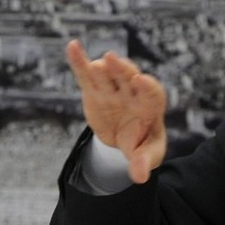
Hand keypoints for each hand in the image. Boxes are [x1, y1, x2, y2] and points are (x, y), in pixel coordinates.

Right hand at [65, 39, 167, 183]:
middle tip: (113, 60)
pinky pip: (86, 74)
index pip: (152, 92)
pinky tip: (72, 46)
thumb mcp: (146, 155)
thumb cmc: (141, 144)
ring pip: (107, 73)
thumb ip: (143, 163)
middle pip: (128, 77)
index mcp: (151, 105)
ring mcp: (113, 89)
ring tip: (94, 64)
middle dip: (122, 69)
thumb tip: (141, 178)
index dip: (147, 86)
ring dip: (102, 66)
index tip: (141, 80)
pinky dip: (79, 61)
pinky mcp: (94, 90)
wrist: (124, 139)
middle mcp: (132, 92)